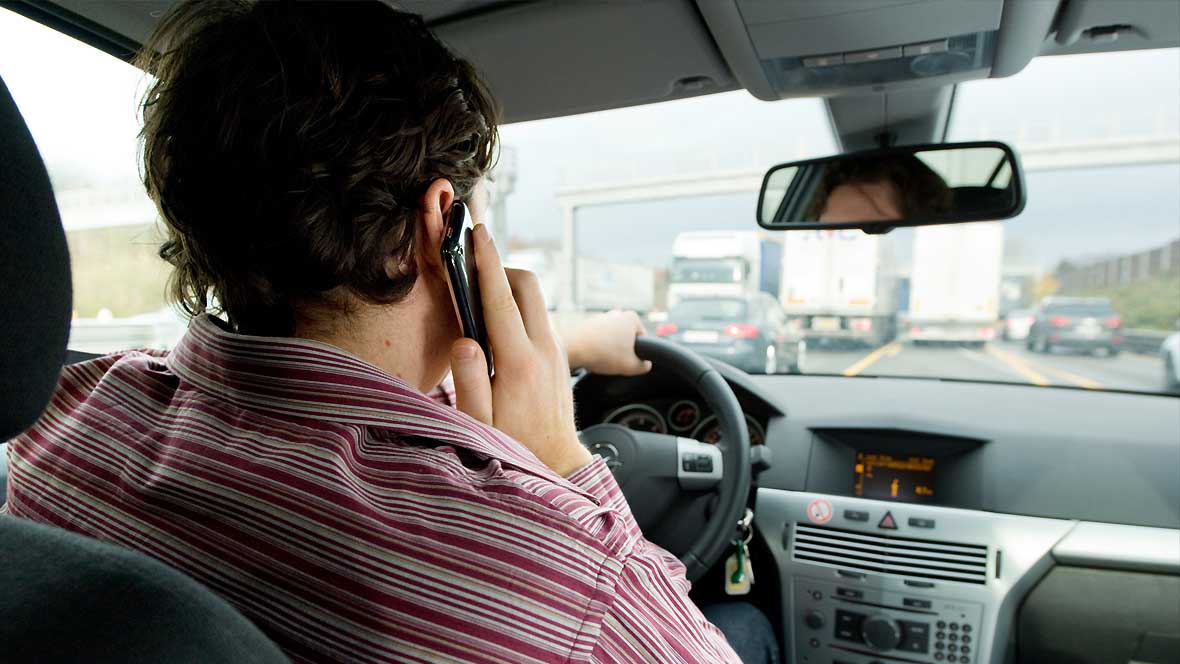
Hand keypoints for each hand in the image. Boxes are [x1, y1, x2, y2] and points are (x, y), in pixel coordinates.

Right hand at [449, 224, 590, 476]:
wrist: (556, 463)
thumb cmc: (512, 447)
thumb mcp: (480, 423)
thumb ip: (470, 382)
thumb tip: (463, 341)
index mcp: (520, 363)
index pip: (501, 299)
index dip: (487, 262)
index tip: (478, 232)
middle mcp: (545, 349)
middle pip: (527, 285)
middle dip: (500, 267)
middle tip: (472, 269)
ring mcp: (556, 349)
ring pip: (534, 299)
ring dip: (509, 288)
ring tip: (479, 297)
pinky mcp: (559, 354)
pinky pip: (537, 316)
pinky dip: (517, 307)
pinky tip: (496, 324)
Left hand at [565, 311, 652, 375]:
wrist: (573, 349)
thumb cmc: (604, 354)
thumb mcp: (631, 366)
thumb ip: (644, 366)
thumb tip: (646, 365)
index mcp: (632, 318)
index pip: (643, 339)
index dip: (639, 355)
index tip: (630, 363)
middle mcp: (617, 313)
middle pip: (626, 339)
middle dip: (623, 351)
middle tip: (616, 363)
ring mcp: (600, 317)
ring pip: (611, 339)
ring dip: (609, 350)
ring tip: (603, 360)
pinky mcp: (587, 324)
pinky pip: (597, 340)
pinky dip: (597, 348)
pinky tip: (593, 357)